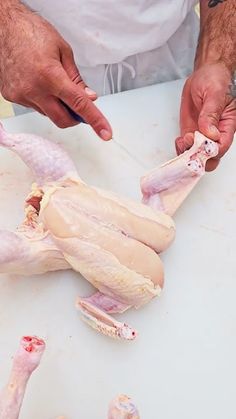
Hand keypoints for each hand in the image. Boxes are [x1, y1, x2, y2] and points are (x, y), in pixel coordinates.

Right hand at [0, 2, 111, 139]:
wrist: (4, 27)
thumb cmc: (32, 33)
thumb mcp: (64, 52)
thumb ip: (77, 79)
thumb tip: (89, 97)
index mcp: (50, 75)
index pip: (79, 105)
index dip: (95, 120)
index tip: (105, 133)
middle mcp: (34, 89)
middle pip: (63, 120)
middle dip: (75, 118)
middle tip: (79, 107)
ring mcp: (21, 96)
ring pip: (48, 114)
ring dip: (57, 107)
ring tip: (51, 83)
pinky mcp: (13, 97)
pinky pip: (34, 108)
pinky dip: (42, 101)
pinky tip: (37, 83)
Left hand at [175, 62, 235, 170]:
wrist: (206, 72)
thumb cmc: (215, 79)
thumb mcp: (214, 93)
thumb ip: (211, 114)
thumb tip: (210, 133)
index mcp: (227, 125)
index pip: (221, 146)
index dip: (210, 150)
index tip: (199, 142)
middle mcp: (216, 133)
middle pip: (211, 158)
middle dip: (198, 157)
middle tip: (188, 143)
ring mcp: (203, 135)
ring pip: (197, 156)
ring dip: (187, 153)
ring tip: (182, 140)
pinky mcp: (192, 132)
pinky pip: (187, 148)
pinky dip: (181, 149)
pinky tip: (179, 140)